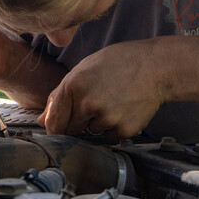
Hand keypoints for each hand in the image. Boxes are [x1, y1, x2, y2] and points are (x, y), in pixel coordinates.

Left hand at [39, 40, 169, 138]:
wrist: (156, 67)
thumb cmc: (119, 63)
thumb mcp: (85, 68)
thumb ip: (60, 95)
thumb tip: (42, 120)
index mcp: (73, 86)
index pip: (54, 121)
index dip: (55, 127)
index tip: (59, 128)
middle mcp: (88, 104)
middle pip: (71, 128)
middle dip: (78, 120)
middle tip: (96, 102)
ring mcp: (107, 118)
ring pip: (92, 131)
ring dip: (98, 122)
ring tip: (114, 100)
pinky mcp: (123, 129)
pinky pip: (110, 135)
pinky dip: (115, 126)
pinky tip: (124, 108)